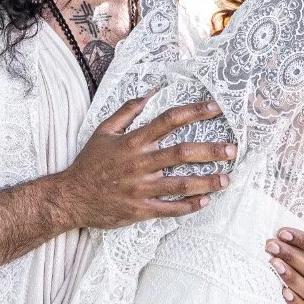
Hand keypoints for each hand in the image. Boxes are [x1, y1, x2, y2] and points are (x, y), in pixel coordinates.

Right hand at [55, 95, 233, 228]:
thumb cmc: (89, 162)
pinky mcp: (140, 210)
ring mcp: (140, 188)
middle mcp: (139, 164)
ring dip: (207, 181)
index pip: (168, 121)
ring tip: (227, 178)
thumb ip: (127, 111)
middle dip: (210, 150)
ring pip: (180, 184)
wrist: (71, 197)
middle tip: (232, 149)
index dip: (194, 112)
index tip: (216, 107)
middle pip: (181, 153)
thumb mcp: (103, 131)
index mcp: (132, 142)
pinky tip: (205, 201)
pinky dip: (189, 206)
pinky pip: (170, 209)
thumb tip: (151, 93)